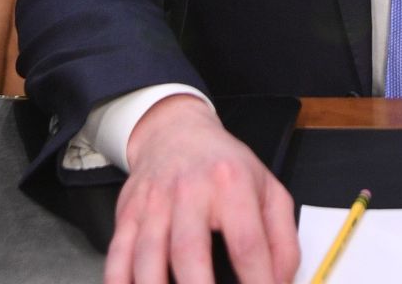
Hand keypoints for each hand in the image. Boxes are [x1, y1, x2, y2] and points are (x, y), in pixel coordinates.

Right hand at [108, 94, 298, 283]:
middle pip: (189, 250)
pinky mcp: (128, 213)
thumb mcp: (269, 191)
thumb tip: (281, 283)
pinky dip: (119, 281)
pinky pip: (118, 254)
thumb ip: (283, 240)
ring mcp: (154, 203)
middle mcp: (189, 192)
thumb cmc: (225, 166)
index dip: (258, 281)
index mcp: (231, 185)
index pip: (247, 243)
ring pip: (147, 255)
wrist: (176, 131)